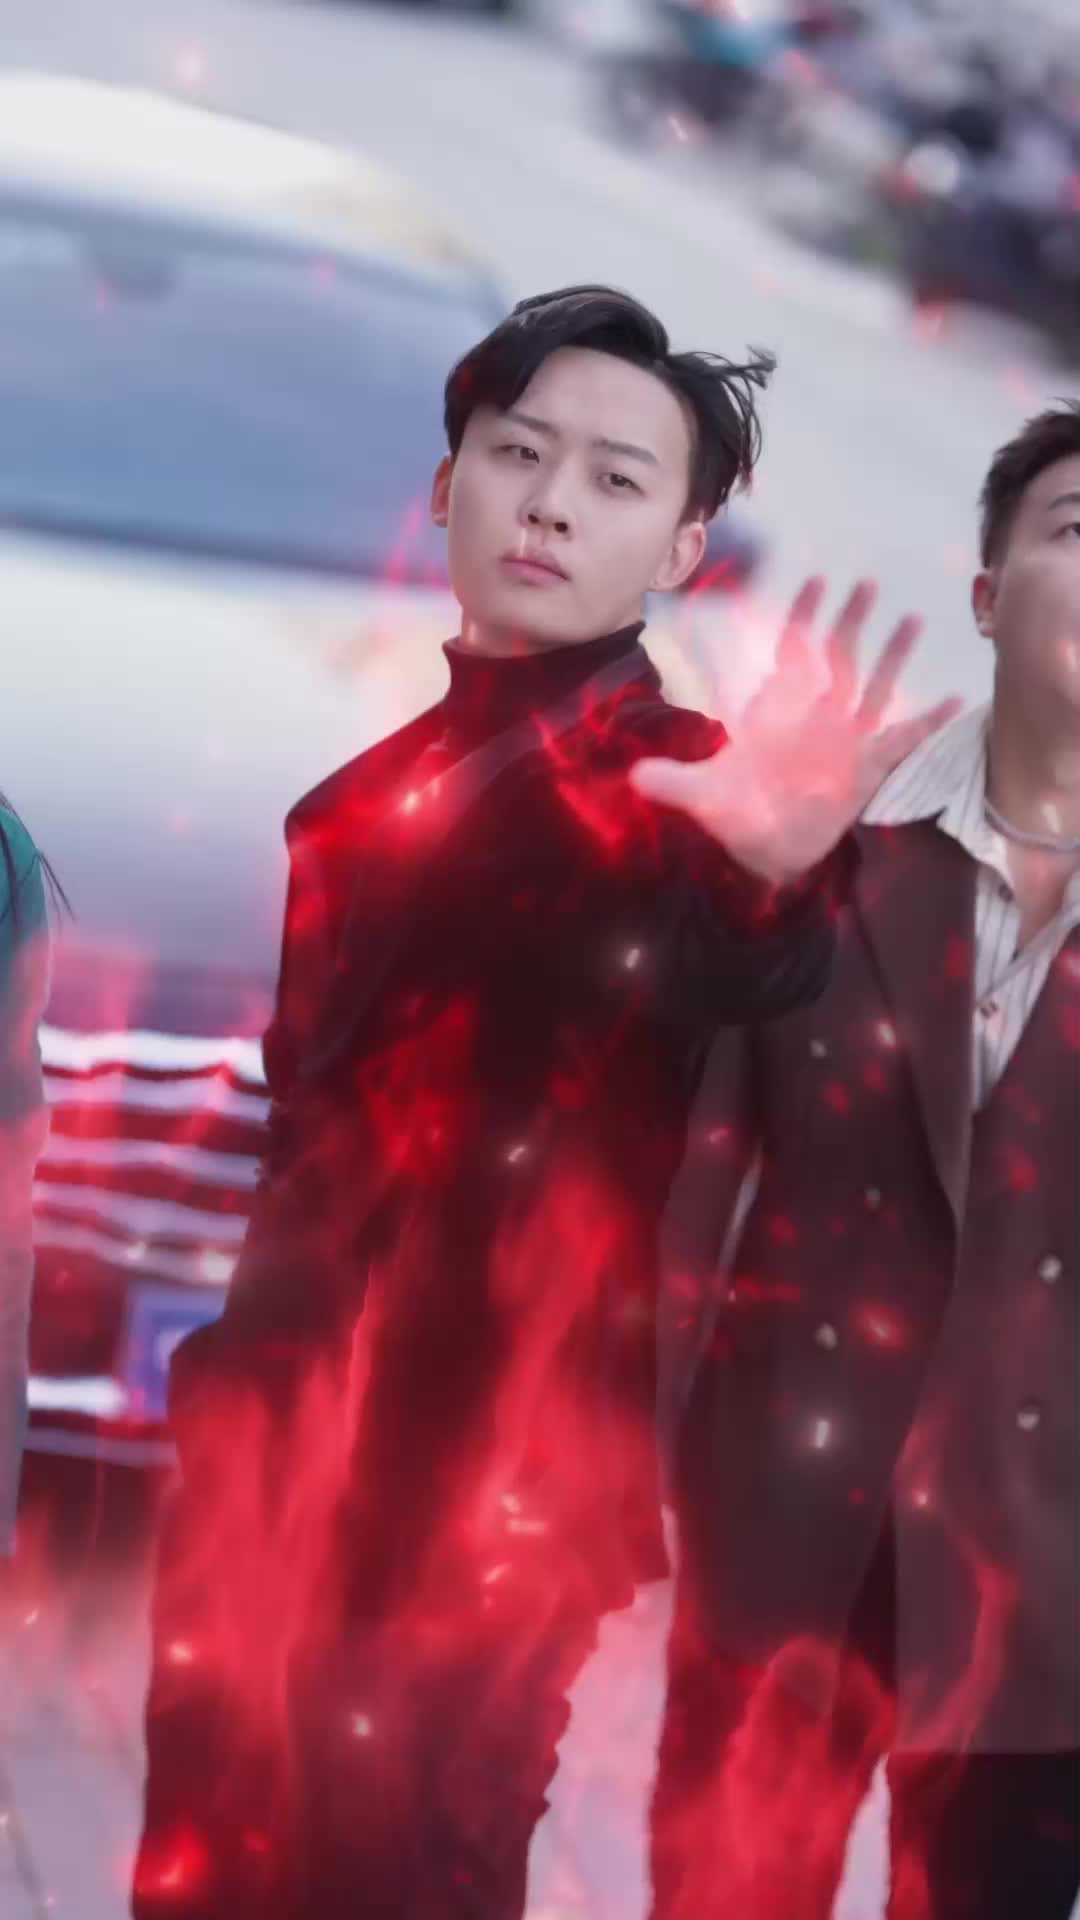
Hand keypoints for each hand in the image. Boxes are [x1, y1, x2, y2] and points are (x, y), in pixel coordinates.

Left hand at [632, 578, 961, 885]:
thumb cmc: (738, 813)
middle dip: (850, 620)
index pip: (792, 650)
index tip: (815, 581)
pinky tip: (953, 701)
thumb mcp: (703, 796)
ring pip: (873, 686)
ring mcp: (845, 739)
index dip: (803, 616)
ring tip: (913, 621)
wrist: (767, 852)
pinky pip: (901, 740)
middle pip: (838, 656)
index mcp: (777, 710)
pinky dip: (925, 723)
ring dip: (892, 656)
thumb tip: (635, 777)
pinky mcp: (866, 769)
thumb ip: (673, 782)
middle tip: (865, 583)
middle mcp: (815, 715)